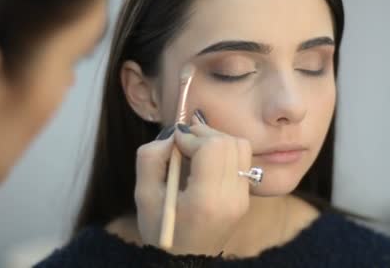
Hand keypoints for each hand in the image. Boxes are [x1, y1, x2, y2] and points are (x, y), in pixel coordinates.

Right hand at [134, 113, 251, 254]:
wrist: (186, 259)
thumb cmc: (161, 230)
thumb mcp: (143, 195)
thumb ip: (151, 158)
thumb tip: (173, 134)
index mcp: (205, 201)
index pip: (212, 148)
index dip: (191, 136)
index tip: (174, 142)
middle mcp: (231, 198)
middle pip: (228, 143)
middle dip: (203, 133)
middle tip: (183, 141)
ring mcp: (242, 198)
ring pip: (240, 146)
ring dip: (216, 139)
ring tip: (196, 148)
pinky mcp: (246, 196)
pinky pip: (242, 159)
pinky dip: (225, 151)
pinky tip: (206, 160)